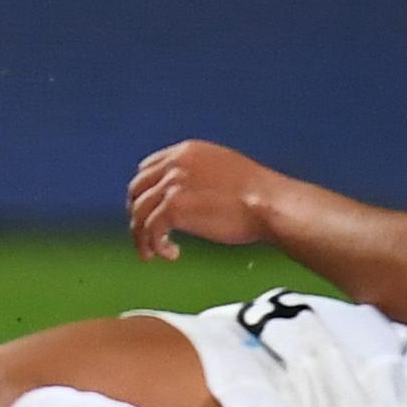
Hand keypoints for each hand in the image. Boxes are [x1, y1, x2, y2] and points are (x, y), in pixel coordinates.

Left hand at [128, 140, 284, 261]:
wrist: (270, 204)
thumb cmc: (259, 195)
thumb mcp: (224, 170)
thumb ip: (201, 174)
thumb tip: (191, 194)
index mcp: (185, 152)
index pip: (148, 169)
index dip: (146, 192)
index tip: (150, 211)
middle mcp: (173, 164)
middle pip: (137, 190)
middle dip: (138, 213)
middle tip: (146, 234)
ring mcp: (172, 184)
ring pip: (138, 212)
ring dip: (141, 235)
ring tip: (152, 253)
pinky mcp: (174, 207)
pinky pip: (150, 229)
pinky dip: (155, 244)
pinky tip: (172, 254)